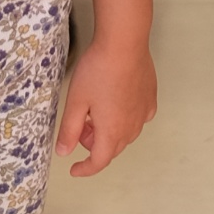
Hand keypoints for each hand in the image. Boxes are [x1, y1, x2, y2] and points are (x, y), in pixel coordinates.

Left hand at [60, 37, 157, 176]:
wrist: (124, 44)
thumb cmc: (98, 70)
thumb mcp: (75, 102)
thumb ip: (69, 131)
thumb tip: (64, 152)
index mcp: (111, 132)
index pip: (98, 161)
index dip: (85, 169)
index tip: (74, 169)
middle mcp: (131, 127)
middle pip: (112, 148)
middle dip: (94, 144)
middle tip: (81, 125)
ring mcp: (143, 113)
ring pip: (126, 134)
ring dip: (110, 131)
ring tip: (96, 110)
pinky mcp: (150, 98)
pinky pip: (139, 118)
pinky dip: (126, 118)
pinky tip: (117, 102)